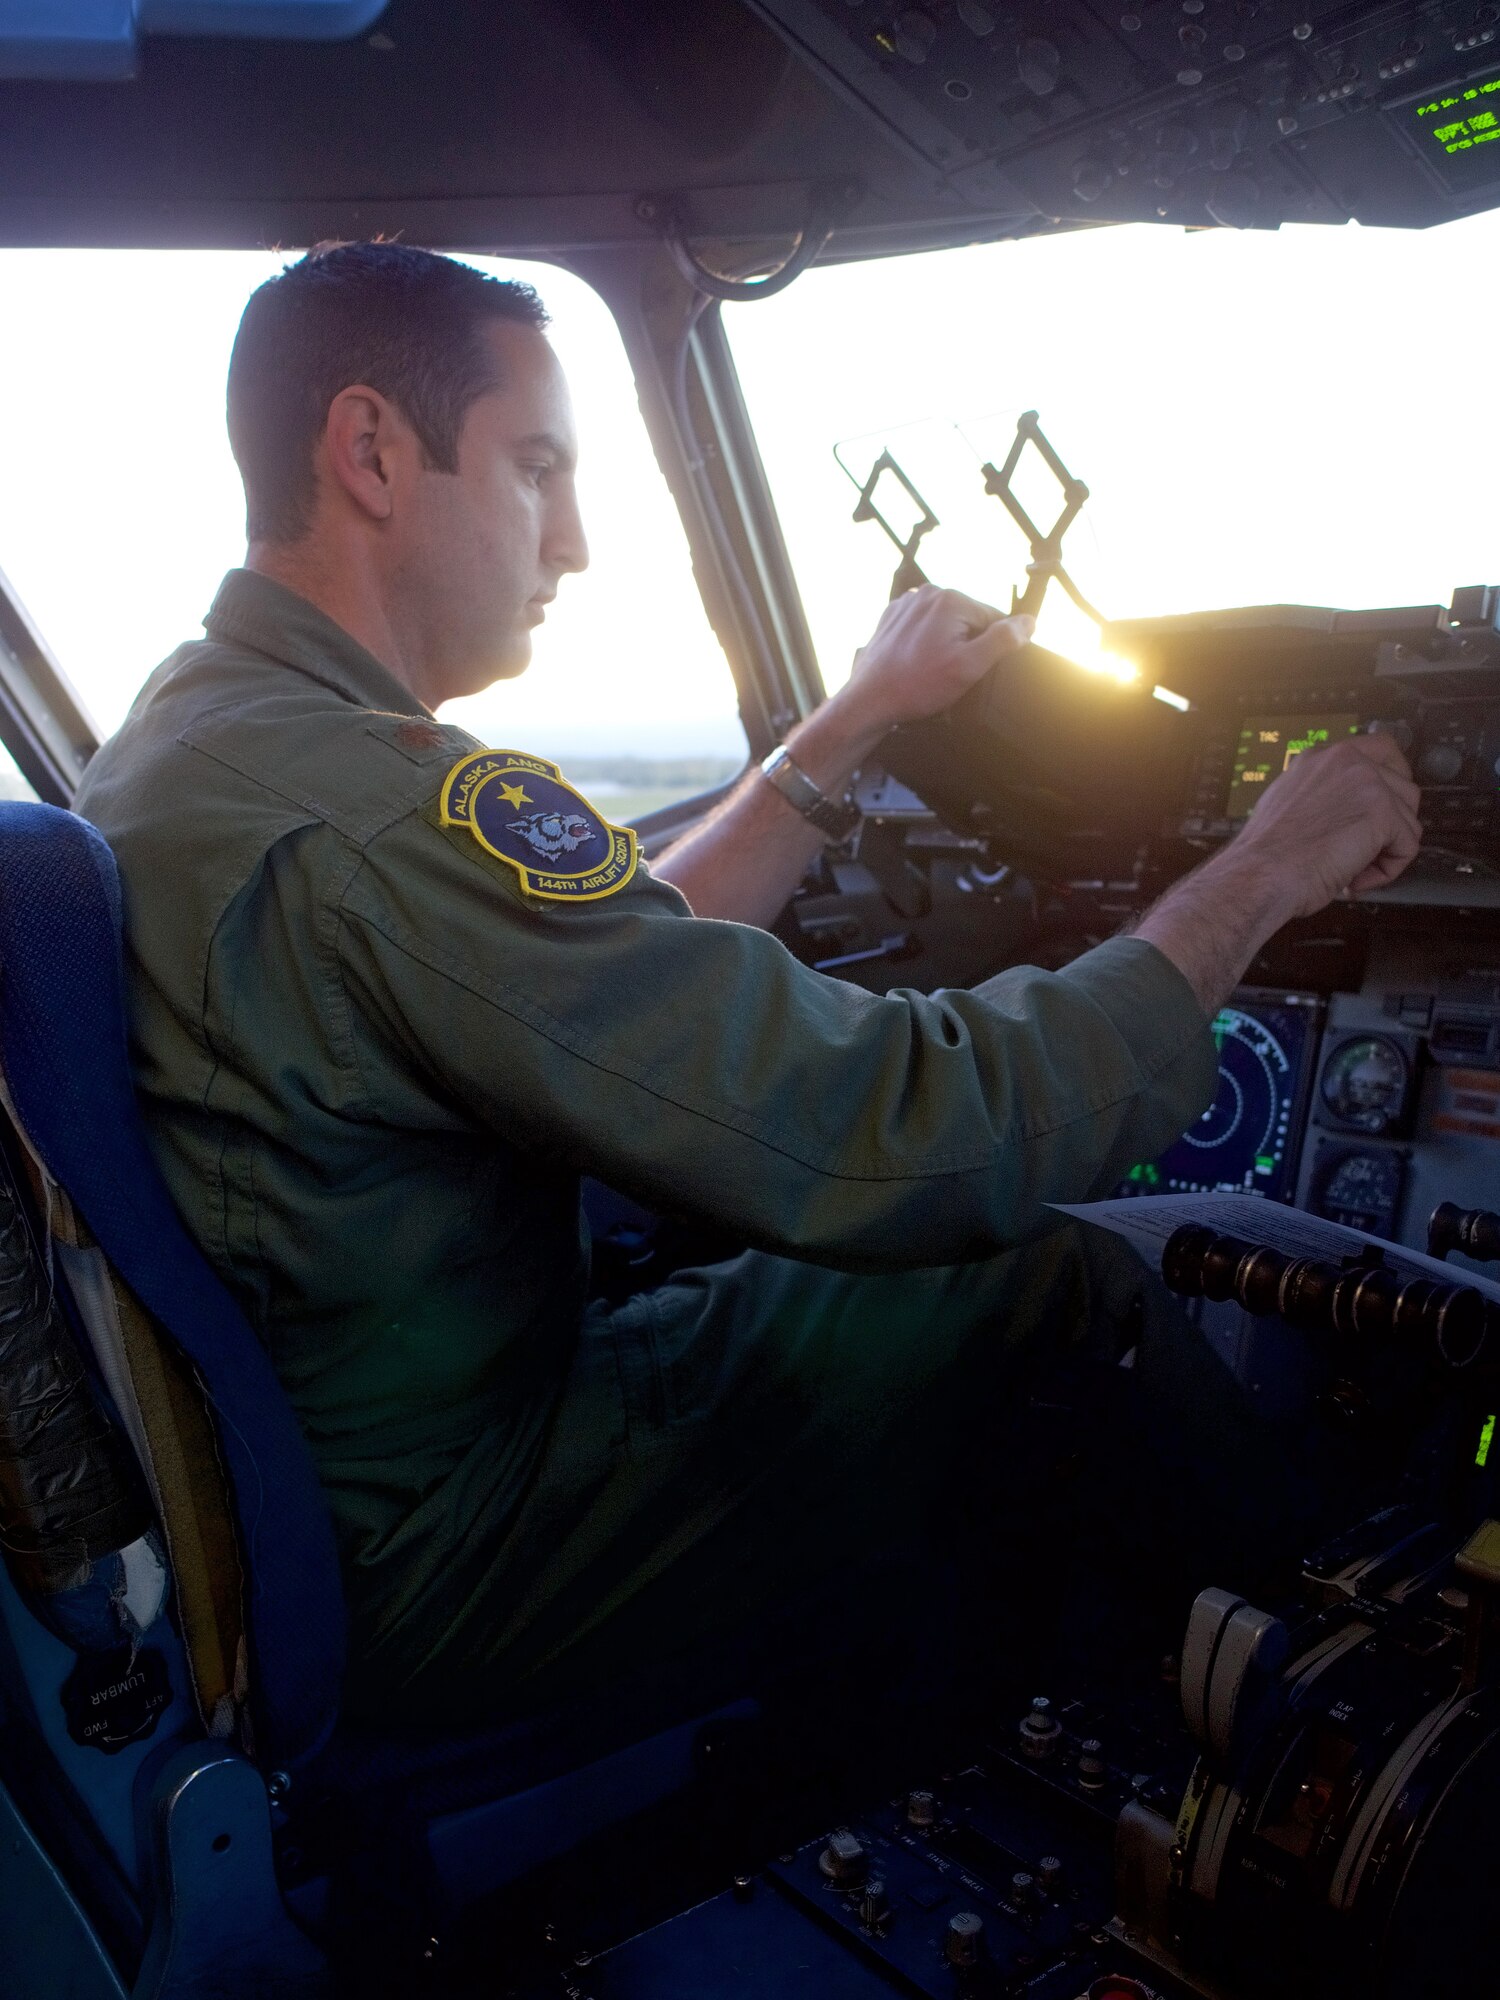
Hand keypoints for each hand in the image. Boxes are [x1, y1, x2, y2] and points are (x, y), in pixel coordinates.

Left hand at [835, 585, 1034, 741]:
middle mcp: (927, 592)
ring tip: (930, 670)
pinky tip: (917, 663)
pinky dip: (925, 643)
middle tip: (949, 673)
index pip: (992, 618)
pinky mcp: (892, 617)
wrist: (869, 700)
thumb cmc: (917, 686)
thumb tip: (1029, 622)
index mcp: (951, 598)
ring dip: (946, 644)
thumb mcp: (969, 666)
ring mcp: (906, 603)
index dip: (989, 647)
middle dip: (966, 645)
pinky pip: (922, 627)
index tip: (973, 669)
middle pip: (967, 619)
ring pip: (944, 623)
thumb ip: (1003, 640)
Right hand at [1135, 732, 1421, 1015]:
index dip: (1390, 781)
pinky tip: (1355, 878)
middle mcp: (1346, 761)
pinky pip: (1408, 846)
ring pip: (1409, 820)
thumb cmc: (1265, 856)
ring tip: (1353, 868)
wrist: (1258, 875)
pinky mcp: (1382, 813)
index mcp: (1320, 758)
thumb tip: (1345, 810)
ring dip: (1387, 851)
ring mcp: (1367, 783)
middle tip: (1364, 849)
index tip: (1384, 808)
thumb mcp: (1289, 805)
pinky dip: (1387, 871)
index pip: (1381, 749)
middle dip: (1392, 824)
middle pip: (1404, 786)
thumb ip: (1322, 795)